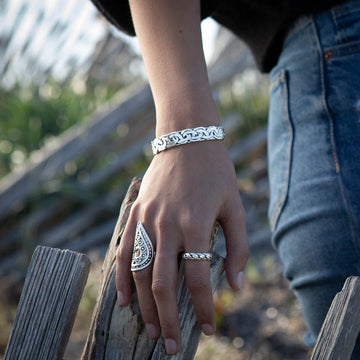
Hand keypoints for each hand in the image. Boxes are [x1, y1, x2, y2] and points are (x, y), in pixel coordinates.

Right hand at [116, 139, 248, 354]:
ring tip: (151, 330)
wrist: (187, 139)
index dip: (206, 308)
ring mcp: (147, 219)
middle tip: (170, 346)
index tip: (210, 329)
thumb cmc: (217, 172)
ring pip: (140, 272)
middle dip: (168, 320)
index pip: (200, 278)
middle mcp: (167, 225)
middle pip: (164, 284)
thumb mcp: (236, 206)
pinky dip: (122, 278)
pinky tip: (124, 300)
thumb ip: (239, 247)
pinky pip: (124, 250)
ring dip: (144, 306)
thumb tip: (236, 286)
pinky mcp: (135, 212)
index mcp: (196, 224)